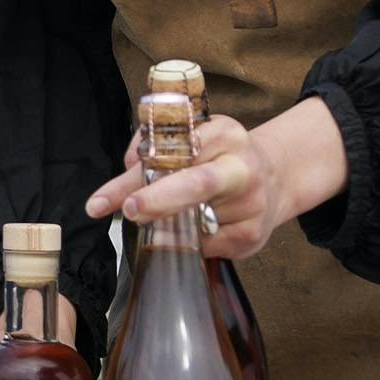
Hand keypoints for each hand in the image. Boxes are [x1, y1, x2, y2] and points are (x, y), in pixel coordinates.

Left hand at [82, 96, 349, 261]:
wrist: (275, 178)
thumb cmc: (219, 157)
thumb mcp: (193, 140)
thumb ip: (153, 151)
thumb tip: (123, 175)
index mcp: (224, 134)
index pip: (174, 152)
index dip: (137, 175)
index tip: (104, 199)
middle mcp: (242, 166)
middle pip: (197, 184)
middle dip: (158, 200)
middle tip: (129, 211)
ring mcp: (252, 203)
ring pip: (195, 222)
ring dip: (168, 226)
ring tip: (161, 222)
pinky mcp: (252, 234)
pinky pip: (206, 245)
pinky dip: (189, 242)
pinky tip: (193, 232)